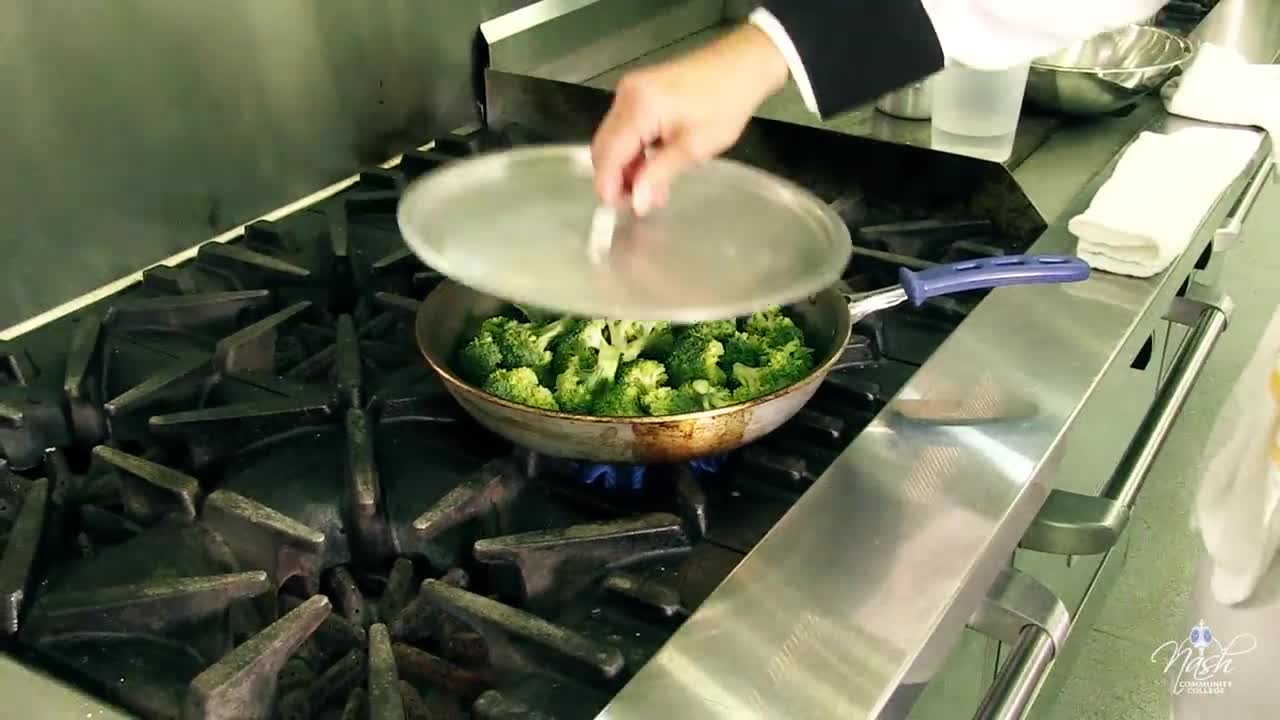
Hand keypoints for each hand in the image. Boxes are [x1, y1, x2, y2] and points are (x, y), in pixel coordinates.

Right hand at [590, 25, 789, 215]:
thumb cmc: (724, 105)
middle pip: (605, 145)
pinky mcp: (640, 91)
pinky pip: (626, 127)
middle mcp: (626, 95)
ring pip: (614, 138)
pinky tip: (653, 168)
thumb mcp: (693, 148)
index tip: (616, 210)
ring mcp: (630, 90)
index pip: (608, 153)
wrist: (742, 65)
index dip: (607, 184)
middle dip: (615, 177)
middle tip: (636, 203)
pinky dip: (634, 149)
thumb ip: (658, 175)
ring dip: (626, 166)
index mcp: (638, 108)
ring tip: (651, 192)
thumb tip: (637, 203)